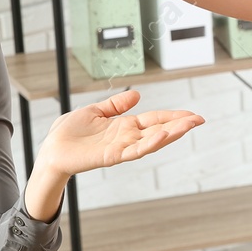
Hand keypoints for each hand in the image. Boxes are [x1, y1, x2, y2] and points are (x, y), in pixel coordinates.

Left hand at [35, 90, 202, 177]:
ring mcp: (120, 148)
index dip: (173, 117)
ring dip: (171, 134)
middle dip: (179, 125)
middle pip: (158, 130)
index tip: (192, 114)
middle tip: (200, 119)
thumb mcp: (95, 111)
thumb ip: (116, 105)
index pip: (154, 120)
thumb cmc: (69, 133)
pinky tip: (162, 134)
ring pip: (151, 141)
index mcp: (124, 126)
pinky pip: (134, 151)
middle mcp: (126, 138)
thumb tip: (136, 94)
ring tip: (188, 125)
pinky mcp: (111, 156)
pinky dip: (149, 143)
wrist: (52, 149)